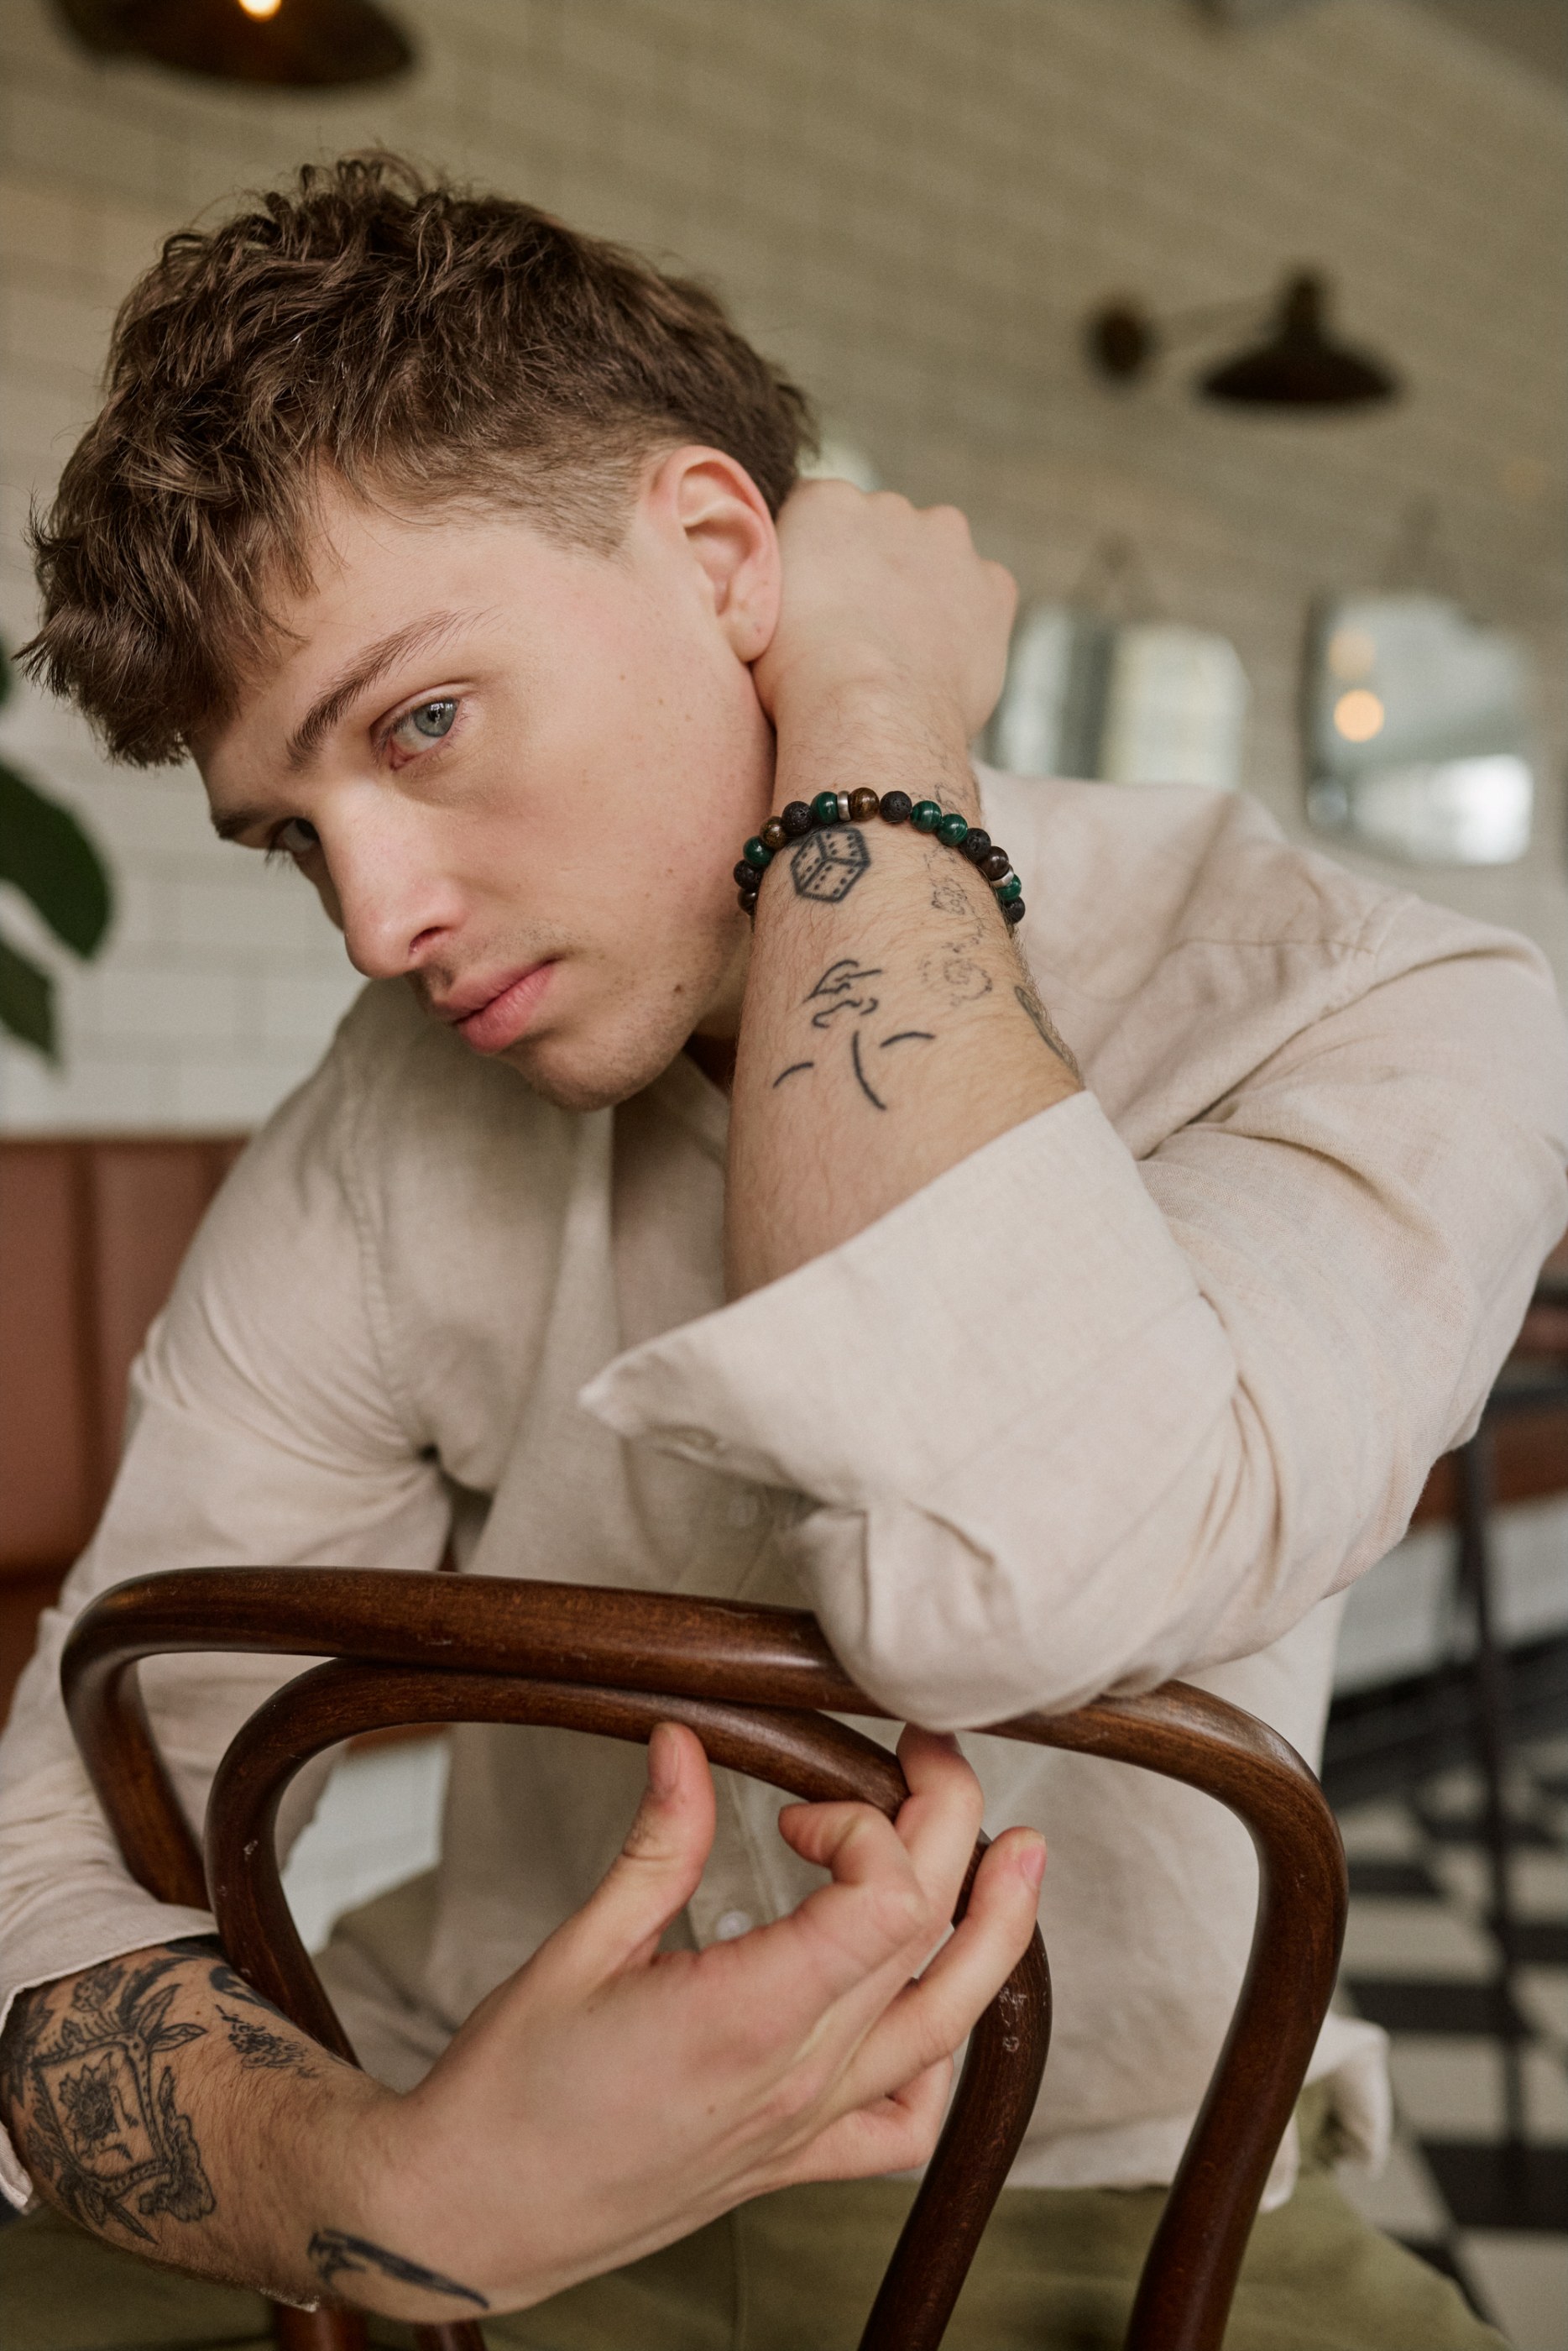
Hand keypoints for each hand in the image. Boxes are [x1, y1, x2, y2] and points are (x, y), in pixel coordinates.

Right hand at [356, 1723, 1043, 2317]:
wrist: (471, 2218)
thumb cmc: (509, 2093)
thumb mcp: (577, 1948)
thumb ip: (656, 1844)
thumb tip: (686, 1742)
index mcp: (747, 2019)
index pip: (888, 1904)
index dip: (865, 1825)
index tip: (797, 1809)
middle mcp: (799, 2079)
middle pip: (930, 1937)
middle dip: (948, 1824)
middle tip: (926, 1754)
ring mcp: (809, 2128)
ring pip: (951, 2028)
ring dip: (997, 1932)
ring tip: (1021, 1857)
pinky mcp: (798, 2163)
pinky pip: (908, 2120)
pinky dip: (945, 2054)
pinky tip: (935, 2005)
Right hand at [751, 480, 1016, 752]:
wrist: (865, 713)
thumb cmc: (797, 677)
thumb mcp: (754, 613)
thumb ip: (776, 578)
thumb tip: (785, 583)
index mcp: (826, 502)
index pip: (824, 517)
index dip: (822, 565)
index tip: (819, 606)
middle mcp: (891, 505)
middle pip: (885, 533)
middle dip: (877, 573)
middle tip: (862, 635)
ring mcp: (949, 542)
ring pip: (939, 559)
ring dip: (926, 591)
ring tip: (905, 653)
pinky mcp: (993, 585)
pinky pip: (985, 594)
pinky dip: (971, 621)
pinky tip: (944, 660)